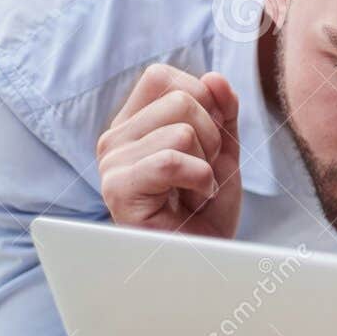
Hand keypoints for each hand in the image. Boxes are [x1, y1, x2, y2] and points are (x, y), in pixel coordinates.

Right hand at [97, 63, 241, 238]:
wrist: (204, 258)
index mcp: (133, 124)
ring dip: (207, 163)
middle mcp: (115, 138)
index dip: (202, 101)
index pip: (162, 77)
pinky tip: (195, 199)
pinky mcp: (118, 189)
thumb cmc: (208, 210)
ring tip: (196, 189)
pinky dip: (200, 179)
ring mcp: (112, 163)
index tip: (209, 142)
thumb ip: (223, 112)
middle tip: (203, 172)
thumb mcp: (224, 151)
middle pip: (181, 99)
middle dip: (212, 137)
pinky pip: (173, 161)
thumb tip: (214, 78)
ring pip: (183, 129)